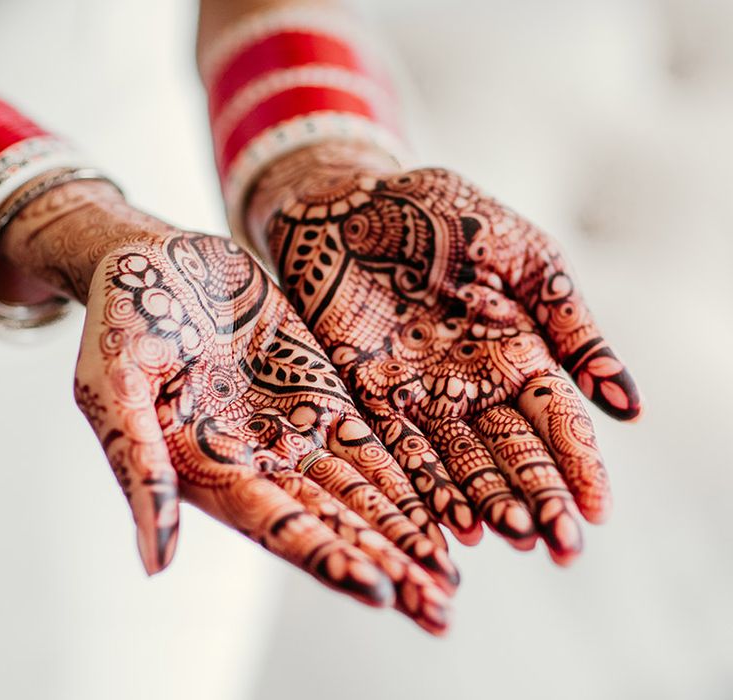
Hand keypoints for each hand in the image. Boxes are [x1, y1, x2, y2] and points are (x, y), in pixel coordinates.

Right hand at [0, 180, 457, 633]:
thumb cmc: (121, 320)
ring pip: (360, 493)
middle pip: (331, 524)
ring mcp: (295, 428)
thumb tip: (155, 563)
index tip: (380, 590)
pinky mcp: (323, 393)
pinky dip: (407, 479)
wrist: (159, 260)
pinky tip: (441, 511)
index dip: (326, 556)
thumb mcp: (112, 387)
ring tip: (449, 581)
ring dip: (406, 536)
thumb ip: (139, 467)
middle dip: (385, 566)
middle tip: (438, 611)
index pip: (277, 525)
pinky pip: (372, 443)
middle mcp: (259, 461)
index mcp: (208, 469)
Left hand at [248, 142, 641, 564]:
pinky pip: (401, 445)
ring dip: (487, 501)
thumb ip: (572, 328)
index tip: (597, 512)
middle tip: (563, 549)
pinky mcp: (370, 391)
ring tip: (513, 540)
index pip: (557, 419)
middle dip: (539, 498)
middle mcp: (474, 381)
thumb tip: (629, 406)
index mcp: (520, 348)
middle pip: (514, 451)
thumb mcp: (527, 258)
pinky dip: (425, 483)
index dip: (579, 464)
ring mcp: (423, 391)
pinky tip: (448, 520)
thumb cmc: (447, 214)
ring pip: (461, 460)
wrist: (355, 198)